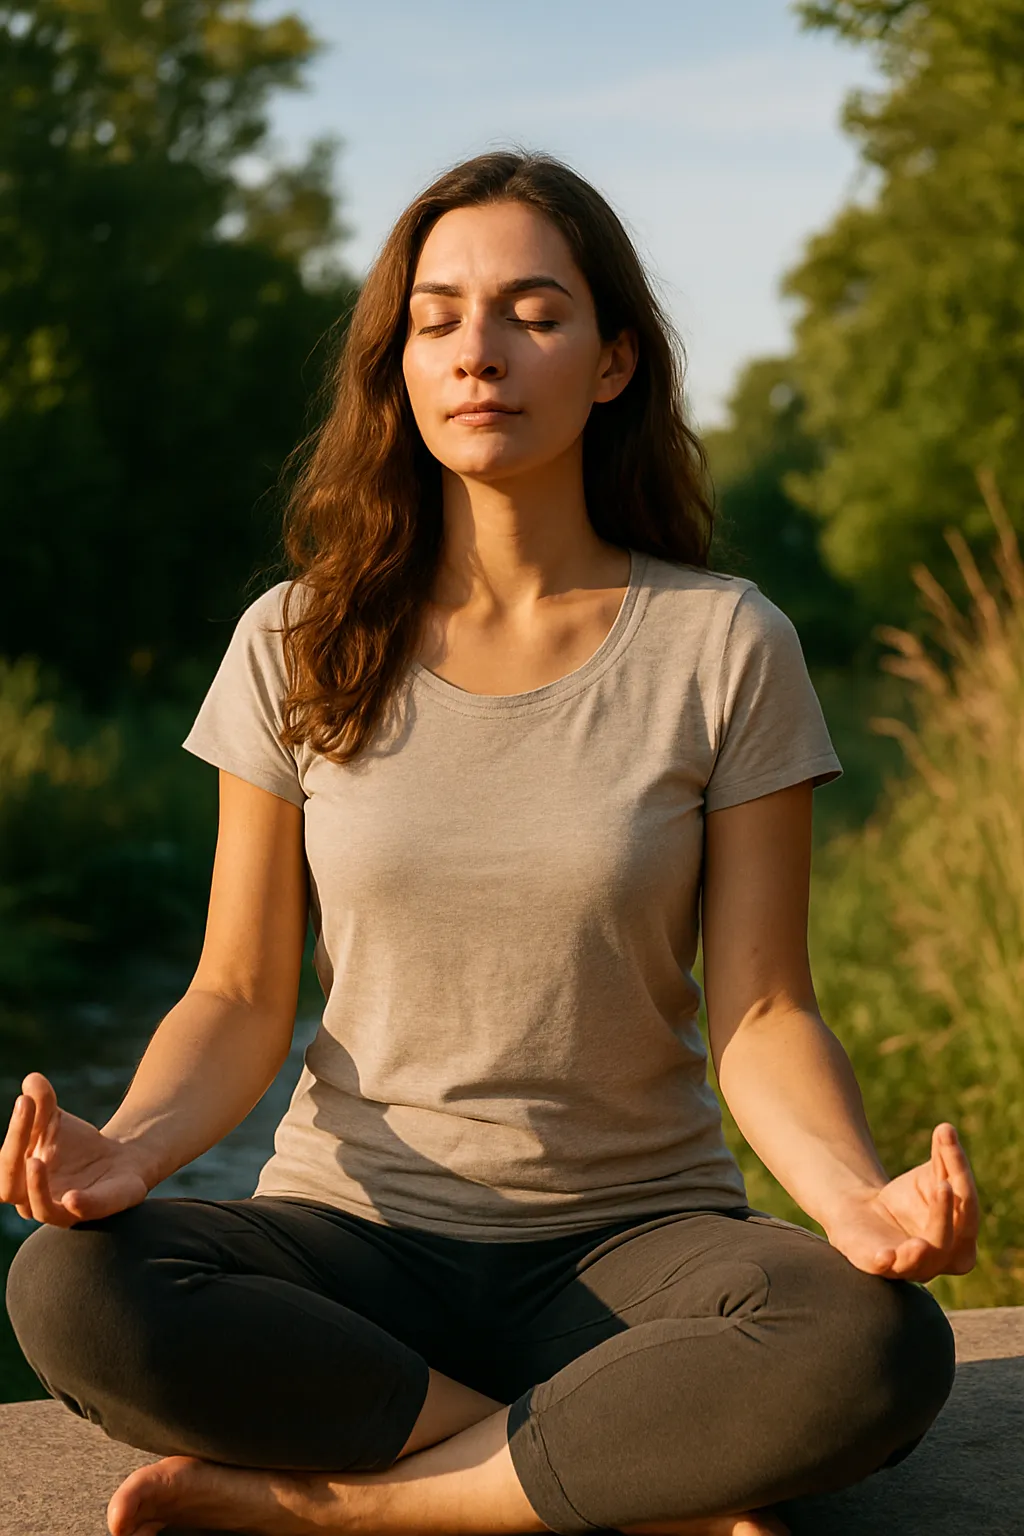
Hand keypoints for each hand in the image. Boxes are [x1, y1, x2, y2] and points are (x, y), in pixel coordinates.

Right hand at [0, 1071, 149, 1226]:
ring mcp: (63, 1209)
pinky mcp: (95, 1210)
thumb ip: (43, 1101)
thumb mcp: (57, 1118)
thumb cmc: (77, 1144)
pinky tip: (73, 1196)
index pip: (6, 1160)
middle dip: (14, 1154)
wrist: (119, 1158)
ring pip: (40, 1209)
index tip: (25, 1101)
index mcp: (19, 1177)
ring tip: (36, 1161)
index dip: (14, 1132)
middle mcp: (33, 1199)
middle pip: (10, 1186)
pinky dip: (78, 1205)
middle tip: (27, 1115)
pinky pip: (82, 1213)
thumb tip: (32, 1079)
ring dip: (36, 1187)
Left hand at [822, 1123, 978, 1282]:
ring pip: (924, 1262)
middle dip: (946, 1213)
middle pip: (951, 1239)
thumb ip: (943, 1157)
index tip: (947, 1141)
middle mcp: (941, 1257)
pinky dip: (886, 1263)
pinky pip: (884, 1269)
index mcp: (961, 1236)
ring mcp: (910, 1265)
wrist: (864, 1213)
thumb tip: (946, 1129)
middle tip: (943, 1185)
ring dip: (923, 1250)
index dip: (960, 1174)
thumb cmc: (907, 1199)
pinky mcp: (878, 1264)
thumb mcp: (928, 1177)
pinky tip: (884, 1255)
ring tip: (920, 1241)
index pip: (967, 1206)